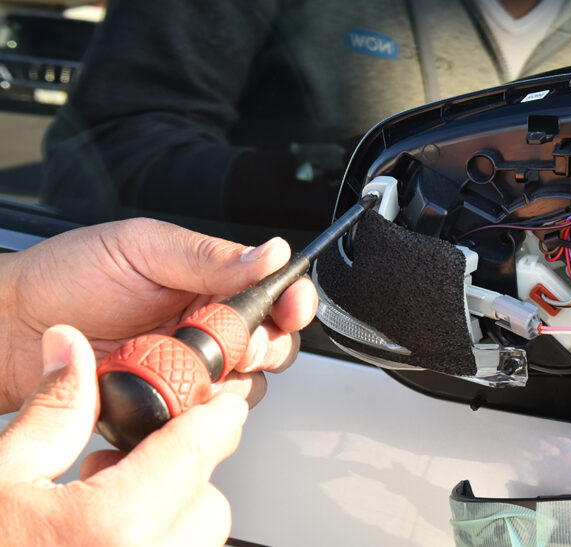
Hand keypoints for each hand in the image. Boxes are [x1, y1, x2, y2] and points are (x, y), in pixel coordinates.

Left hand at [0, 218, 317, 412]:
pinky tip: (166, 391)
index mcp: (210, 282)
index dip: (293, 301)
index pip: (274, 292)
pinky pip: (204, 418)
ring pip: (245, 386)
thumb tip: (270, 253)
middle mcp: (208, 326)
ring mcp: (190, 369)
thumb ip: (209, 256)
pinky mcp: (169, 404)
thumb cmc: (68, 276)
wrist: (12, 326)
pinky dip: (194, 410)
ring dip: (223, 380)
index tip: (293, 307)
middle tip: (231, 340)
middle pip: (273, 344)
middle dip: (264, 345)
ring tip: (179, 362)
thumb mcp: (142, 248)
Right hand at [0, 325, 244, 545]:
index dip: (216, 418)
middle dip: (179, 478)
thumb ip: (52, 414)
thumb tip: (71, 350)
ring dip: (167, 520)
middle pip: (209, 506)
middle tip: (119, 470)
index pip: (196, 453)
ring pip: (196, 545)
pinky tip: (98, 544)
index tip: (222, 406)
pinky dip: (154, 545)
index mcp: (110, 530)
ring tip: (100, 516)